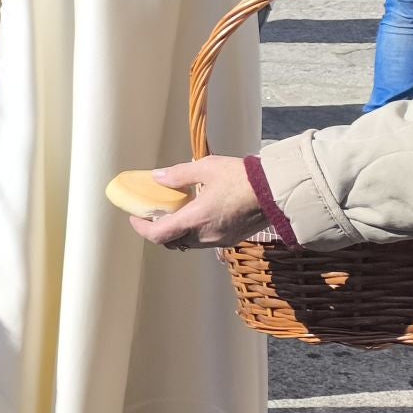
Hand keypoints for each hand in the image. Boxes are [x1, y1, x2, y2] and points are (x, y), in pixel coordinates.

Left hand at [127, 157, 266, 248]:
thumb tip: (157, 177)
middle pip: (172, 242)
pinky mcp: (232, 240)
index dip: (142, 228)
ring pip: (189, 243)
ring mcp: (220, 240)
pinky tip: (199, 215)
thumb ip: (178, 175)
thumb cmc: (241, 178)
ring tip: (176, 212)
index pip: (159, 235)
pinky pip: (205, 241)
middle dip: (159, 230)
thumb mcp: (206, 169)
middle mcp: (206, 236)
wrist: (277, 191)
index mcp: (195, 220)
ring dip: (178, 232)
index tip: (135, 217)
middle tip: (154, 214)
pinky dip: (195, 232)